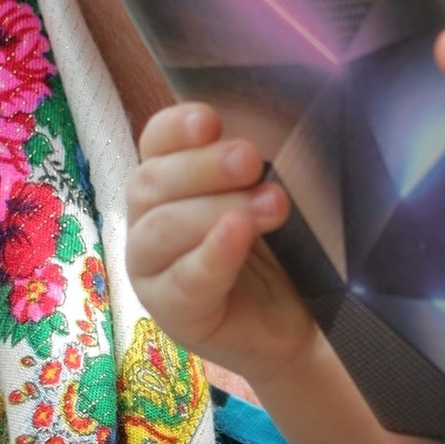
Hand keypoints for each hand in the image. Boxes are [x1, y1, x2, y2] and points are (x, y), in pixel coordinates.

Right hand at [125, 104, 316, 378]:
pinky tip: (237, 235)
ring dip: (216, 210)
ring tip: (272, 205)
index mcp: (168, 181)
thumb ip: (258, 165)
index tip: (211, 120)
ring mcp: (152, 269)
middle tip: (251, 160)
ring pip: (161, 229)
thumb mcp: (269, 196)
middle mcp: (148, 220)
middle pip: (152, 182)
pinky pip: (183, 280)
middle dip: (203, 167)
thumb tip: (279, 122)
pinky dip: (211, 254)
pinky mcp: (172, 312)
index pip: (156, 142)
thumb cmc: (277, 250)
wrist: (297, 323)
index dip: (177, 128)